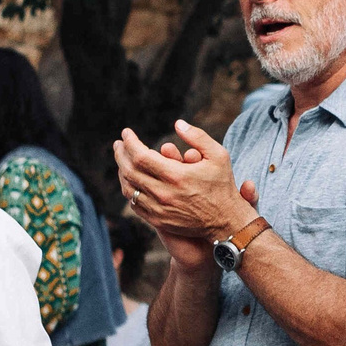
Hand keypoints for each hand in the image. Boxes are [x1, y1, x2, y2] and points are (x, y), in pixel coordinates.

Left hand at [114, 121, 246, 264]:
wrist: (226, 222)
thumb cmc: (223, 186)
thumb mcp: (219, 155)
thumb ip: (198, 137)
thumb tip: (177, 123)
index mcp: (176, 175)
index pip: (140, 155)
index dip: (130, 142)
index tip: (127, 133)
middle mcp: (163, 193)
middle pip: (129, 171)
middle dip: (120, 154)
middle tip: (118, 144)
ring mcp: (159, 209)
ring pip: (129, 188)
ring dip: (121, 171)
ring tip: (122, 160)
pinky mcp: (158, 220)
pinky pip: (135, 204)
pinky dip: (129, 189)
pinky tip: (131, 180)